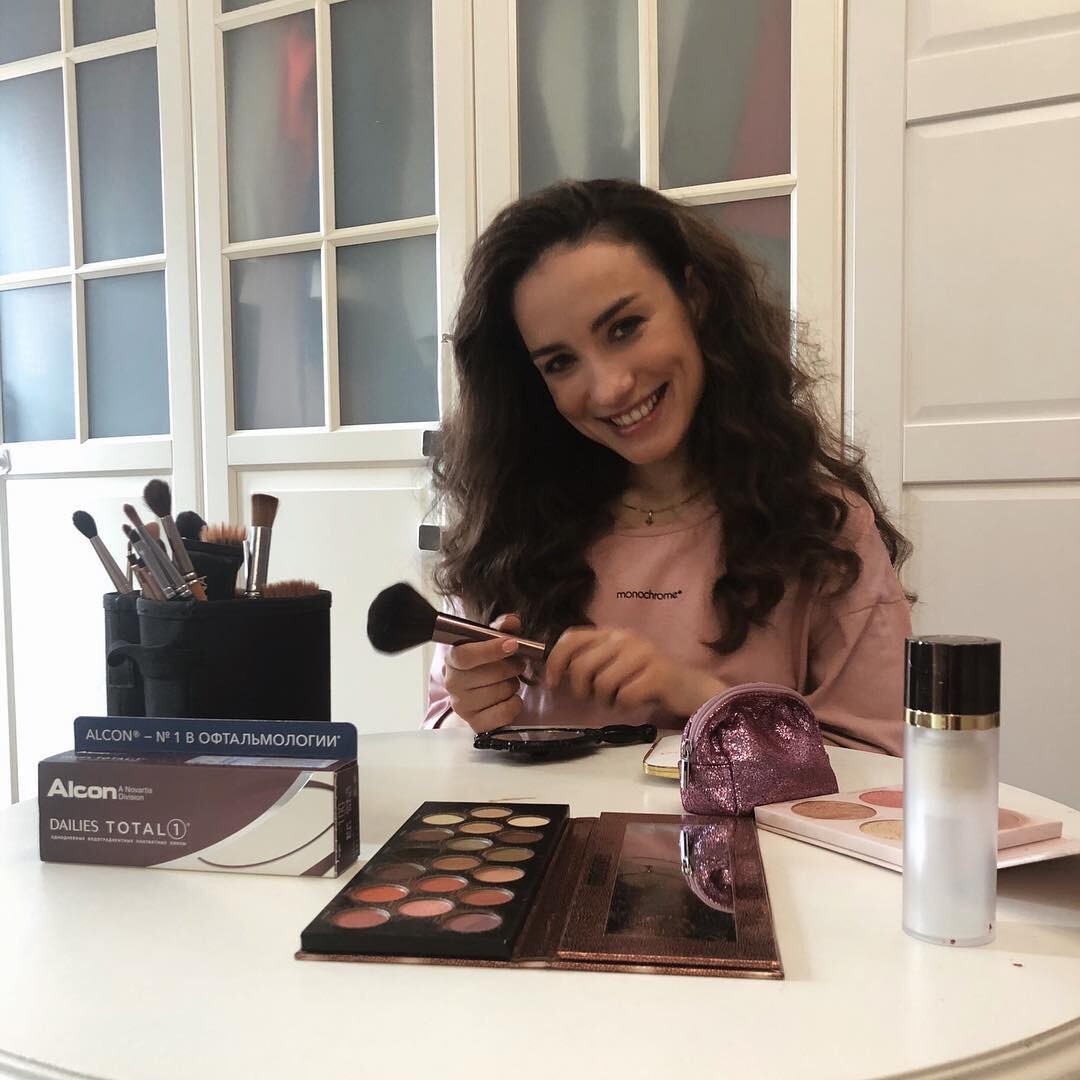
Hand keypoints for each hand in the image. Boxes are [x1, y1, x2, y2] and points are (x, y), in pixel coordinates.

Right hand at [443, 614, 526, 732]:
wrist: (477, 697)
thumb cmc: (484, 667)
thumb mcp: (491, 644)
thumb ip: (502, 629)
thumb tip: (511, 621)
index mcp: (453, 659)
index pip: (466, 655)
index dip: (491, 649)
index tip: (513, 644)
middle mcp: (453, 683)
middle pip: (491, 673)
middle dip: (512, 667)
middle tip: (515, 665)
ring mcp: (462, 705)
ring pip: (502, 691)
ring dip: (512, 685)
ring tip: (506, 683)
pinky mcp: (475, 723)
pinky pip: (506, 712)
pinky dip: (514, 704)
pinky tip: (508, 699)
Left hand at [544, 626, 723, 717]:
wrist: (689, 688)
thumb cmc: (645, 679)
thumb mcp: (614, 664)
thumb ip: (589, 662)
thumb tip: (555, 673)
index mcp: (611, 634)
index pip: (571, 638)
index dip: (555, 661)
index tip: (552, 683)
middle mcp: (625, 638)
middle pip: (582, 665)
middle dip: (581, 689)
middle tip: (594, 698)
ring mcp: (643, 654)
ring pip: (601, 683)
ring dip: (605, 700)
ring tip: (619, 698)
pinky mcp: (657, 674)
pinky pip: (624, 696)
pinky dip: (625, 706)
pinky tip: (635, 702)